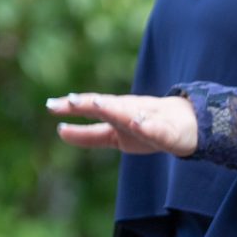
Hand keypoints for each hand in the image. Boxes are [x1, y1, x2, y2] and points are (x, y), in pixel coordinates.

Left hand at [46, 91, 200, 157]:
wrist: (187, 125)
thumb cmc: (145, 127)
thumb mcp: (113, 135)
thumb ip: (88, 135)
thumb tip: (59, 131)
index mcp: (114, 113)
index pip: (90, 108)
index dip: (72, 107)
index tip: (49, 105)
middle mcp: (128, 111)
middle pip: (106, 105)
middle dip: (89, 103)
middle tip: (70, 101)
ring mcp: (147, 118)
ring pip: (130, 112)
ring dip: (114, 108)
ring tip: (98, 104)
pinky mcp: (166, 130)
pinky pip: (156, 128)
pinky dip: (147, 125)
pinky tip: (137, 123)